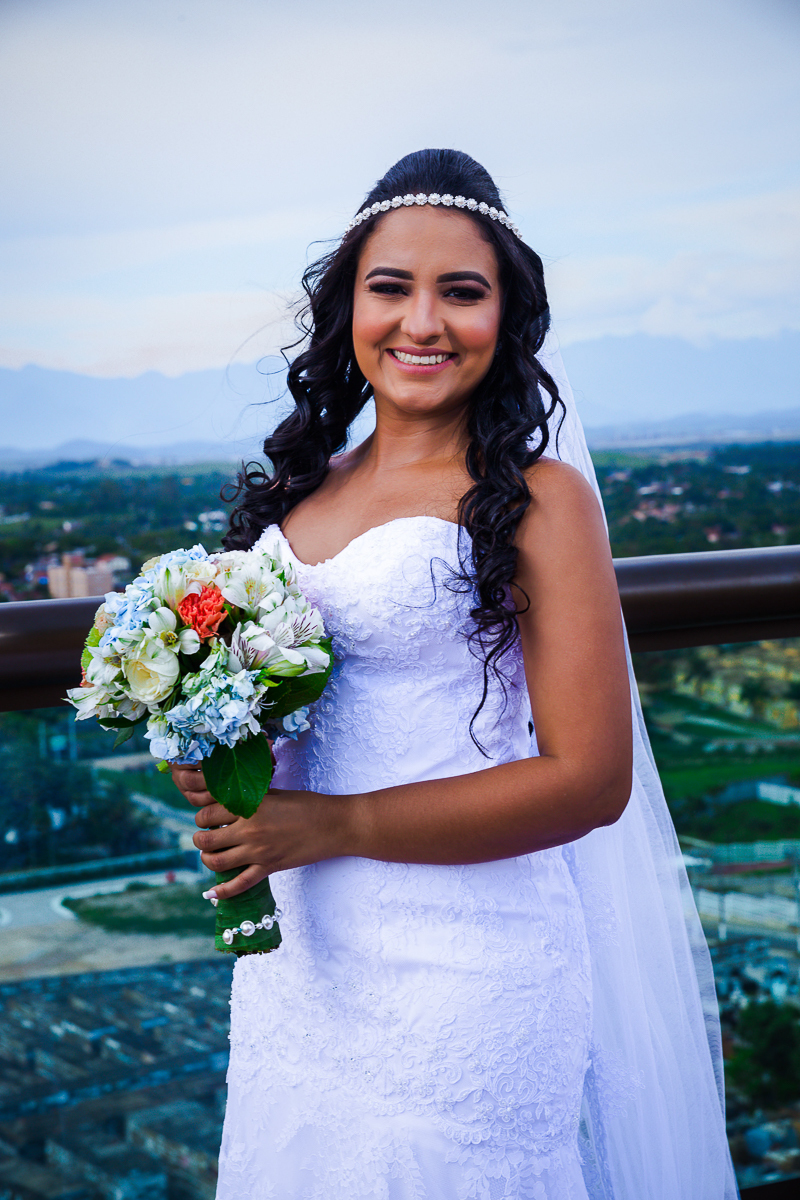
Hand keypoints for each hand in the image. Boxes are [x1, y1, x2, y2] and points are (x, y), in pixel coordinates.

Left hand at [171, 765, 355, 899]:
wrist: (334, 825)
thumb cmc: (308, 805)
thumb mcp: (275, 794)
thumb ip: (251, 799)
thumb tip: (229, 803)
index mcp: (250, 807)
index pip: (208, 813)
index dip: (202, 816)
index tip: (206, 817)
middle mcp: (250, 830)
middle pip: (206, 839)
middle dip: (199, 839)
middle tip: (204, 837)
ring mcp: (258, 851)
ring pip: (217, 862)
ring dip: (207, 860)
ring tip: (210, 855)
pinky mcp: (269, 868)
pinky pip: (240, 885)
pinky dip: (223, 892)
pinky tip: (212, 894)